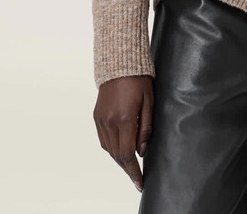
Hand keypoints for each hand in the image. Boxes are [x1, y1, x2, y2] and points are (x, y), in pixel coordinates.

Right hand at [93, 75, 153, 192]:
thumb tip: (142, 151)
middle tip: (137, 178)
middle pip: (118, 155)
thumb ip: (146, 127)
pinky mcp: (96, 116)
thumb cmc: (138, 79)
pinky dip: (112, 149)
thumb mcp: (149, 101)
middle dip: (128, 169)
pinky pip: (103, 140)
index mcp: (125, 118)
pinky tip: (120, 150)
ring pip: (109, 149)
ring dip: (120, 159)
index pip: (128, 154)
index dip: (134, 171)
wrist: (119, 63)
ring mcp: (101, 119)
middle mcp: (110, 121)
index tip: (140, 182)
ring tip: (131, 165)